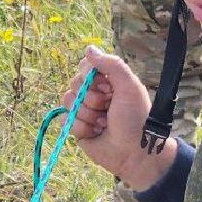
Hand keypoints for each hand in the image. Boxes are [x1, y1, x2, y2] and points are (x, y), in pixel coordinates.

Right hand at [63, 46, 175, 189]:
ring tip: (103, 123)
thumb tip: (89, 49)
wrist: (133, 153)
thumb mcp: (129, 87)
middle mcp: (94, 93)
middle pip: (74, 83)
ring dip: (87, 114)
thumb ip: (112, 65)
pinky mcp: (77, 127)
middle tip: (108, 108)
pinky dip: (81, 127)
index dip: (91, 76)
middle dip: (91, 98)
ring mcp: (84, 110)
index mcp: (108, 81)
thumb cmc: (135, 119)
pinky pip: (65, 120)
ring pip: (68, 101)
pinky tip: (96, 133)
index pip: (85, 66)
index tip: (108, 87)